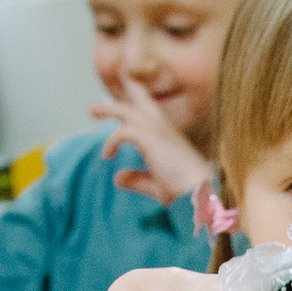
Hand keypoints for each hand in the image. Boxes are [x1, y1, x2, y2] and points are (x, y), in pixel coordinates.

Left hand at [92, 79, 214, 205]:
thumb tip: (118, 178)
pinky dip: (112, 140)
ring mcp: (158, 132)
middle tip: (97, 104)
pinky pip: (124, 131)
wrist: (200, 194)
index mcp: (167, 137)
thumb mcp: (156, 185)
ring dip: (109, 109)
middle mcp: (164, 130)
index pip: (150, 113)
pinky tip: (107, 155)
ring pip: (129, 110)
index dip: (137, 105)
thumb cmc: (185, 192)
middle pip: (140, 101)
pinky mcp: (152, 140)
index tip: (120, 107)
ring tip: (91, 111)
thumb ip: (137, 180)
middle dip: (121, 96)